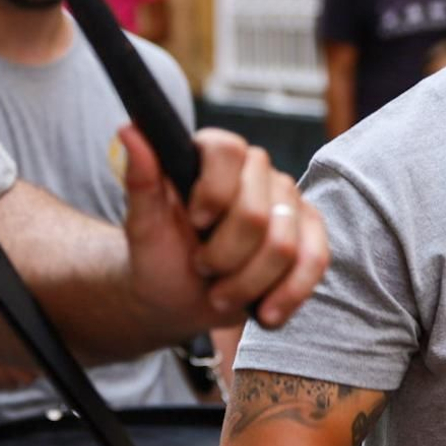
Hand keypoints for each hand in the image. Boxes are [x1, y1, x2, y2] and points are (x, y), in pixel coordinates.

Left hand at [119, 125, 329, 334]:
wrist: (181, 297)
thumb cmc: (159, 257)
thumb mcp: (142, 226)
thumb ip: (140, 180)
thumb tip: (130, 131)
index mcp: (215, 155)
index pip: (227, 150)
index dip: (213, 192)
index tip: (195, 223)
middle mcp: (257, 170)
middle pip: (256, 213)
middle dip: (224, 257)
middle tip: (202, 270)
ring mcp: (289, 201)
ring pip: (284, 246)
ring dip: (247, 284)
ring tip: (221, 296)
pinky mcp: (311, 233)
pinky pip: (315, 261)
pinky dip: (288, 295)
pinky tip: (264, 314)